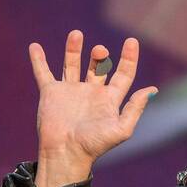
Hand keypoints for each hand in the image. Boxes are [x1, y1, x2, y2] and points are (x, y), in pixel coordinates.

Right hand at [29, 31, 156, 186]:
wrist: (66, 152)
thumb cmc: (95, 145)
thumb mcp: (121, 128)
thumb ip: (135, 108)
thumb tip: (151, 89)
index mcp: (110, 100)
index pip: (123, 74)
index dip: (129, 58)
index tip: (132, 41)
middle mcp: (91, 93)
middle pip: (98, 67)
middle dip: (100, 55)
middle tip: (100, 51)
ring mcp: (70, 91)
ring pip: (73, 64)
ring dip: (73, 49)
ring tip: (76, 34)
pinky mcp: (51, 93)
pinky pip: (43, 73)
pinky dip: (38, 60)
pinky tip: (34, 46)